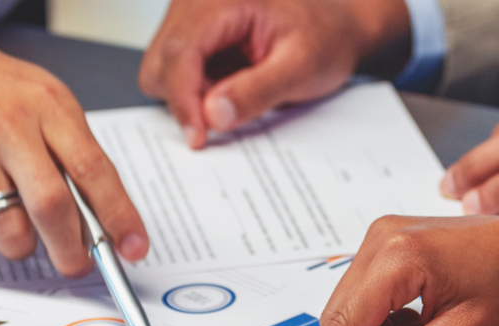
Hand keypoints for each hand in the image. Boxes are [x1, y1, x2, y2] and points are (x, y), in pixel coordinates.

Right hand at [0, 0, 148, 275]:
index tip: (133, 246)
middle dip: (72, 251)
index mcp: (46, 104)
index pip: (95, 169)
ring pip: (10, 231)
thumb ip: (67, 146)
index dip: (120, 216)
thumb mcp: (36, 96)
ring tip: (15, 227)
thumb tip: (99, 213)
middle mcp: (8, 126)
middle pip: (53, 207)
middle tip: (76, 264)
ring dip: (21, 246)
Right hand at [140, 0, 409, 148]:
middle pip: (161, 61)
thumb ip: (257, 91)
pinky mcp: (192, 30)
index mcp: (222, 0)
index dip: (184, 101)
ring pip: (163, 67)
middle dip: (187, 98)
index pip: (181, 52)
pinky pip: (176, 68)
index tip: (198, 138)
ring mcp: (190, 13)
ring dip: (193, 93)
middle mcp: (197, 1)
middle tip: (231, 111)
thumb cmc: (325, 36)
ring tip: (238, 88)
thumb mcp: (301, 67)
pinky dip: (198, 86)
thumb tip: (212, 115)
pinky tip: (232, 81)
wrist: (336, 24)